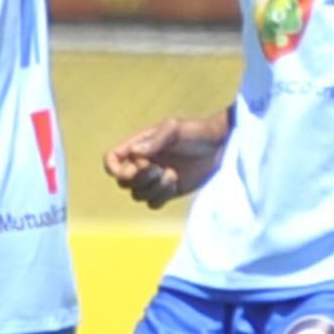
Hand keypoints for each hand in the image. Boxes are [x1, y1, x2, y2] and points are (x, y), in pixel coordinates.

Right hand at [104, 115, 227, 208]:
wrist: (222, 146)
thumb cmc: (197, 132)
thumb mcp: (175, 129)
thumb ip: (155, 140)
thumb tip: (134, 154)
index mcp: (138, 146)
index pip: (111, 160)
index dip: (115, 168)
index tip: (134, 167)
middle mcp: (142, 164)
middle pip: (123, 182)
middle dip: (140, 179)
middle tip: (160, 169)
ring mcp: (155, 180)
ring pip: (137, 195)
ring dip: (153, 188)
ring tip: (172, 175)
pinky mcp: (168, 192)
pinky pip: (152, 204)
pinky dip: (160, 197)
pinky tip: (175, 184)